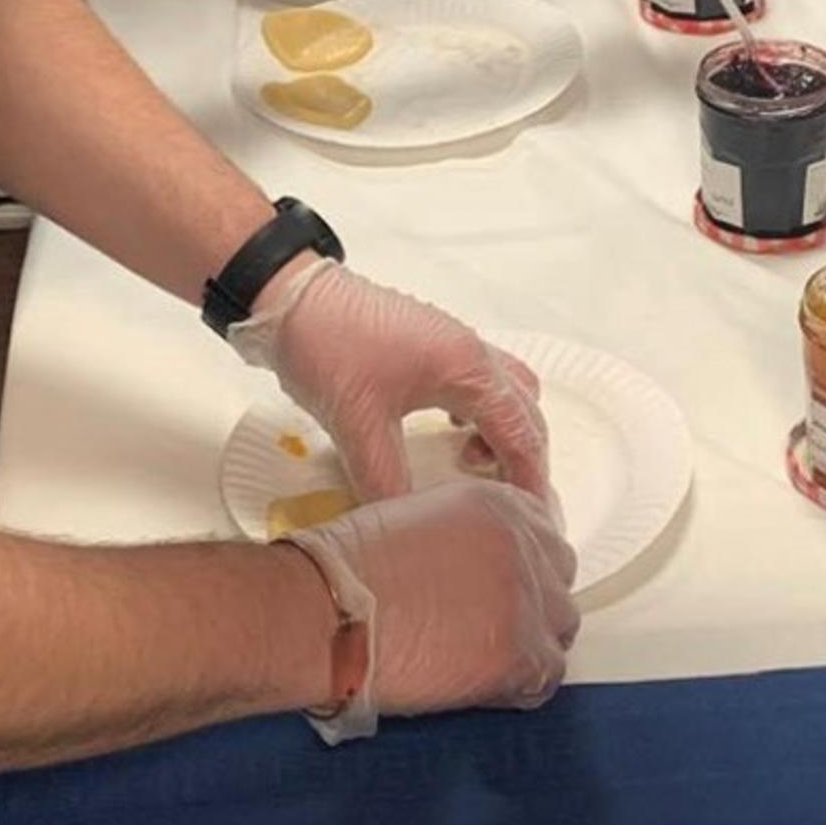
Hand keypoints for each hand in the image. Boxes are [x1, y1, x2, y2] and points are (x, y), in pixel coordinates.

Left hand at [230, 260, 548, 502]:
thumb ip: (387, 484)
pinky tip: (448, 433)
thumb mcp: (358, 426)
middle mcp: (470, 350)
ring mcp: (451, 341)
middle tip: (507, 503)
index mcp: (466, 366)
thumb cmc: (329, 349)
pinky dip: (477, 411)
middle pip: (523, 409)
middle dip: (524, 456)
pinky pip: (475, 380)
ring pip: (503, 390)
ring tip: (471, 466)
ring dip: (501, 428)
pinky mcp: (429, 343)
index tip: (534, 522)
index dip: (531, 479)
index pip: (520, 431)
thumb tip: (405, 528)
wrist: (291, 296)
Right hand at [280, 477, 577, 742]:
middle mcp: (523, 543)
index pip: (544, 534)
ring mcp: (528, 599)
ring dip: (529, 646)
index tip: (503, 589)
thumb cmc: (350, 564)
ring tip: (482, 661)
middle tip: (492, 628)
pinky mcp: (521, 654)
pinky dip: (518, 688)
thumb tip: (471, 574)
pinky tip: (482, 687)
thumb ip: (463, 538)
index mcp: (496, 503)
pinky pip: (545, 679)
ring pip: (559, 630)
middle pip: (558, 580)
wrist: (330, 609)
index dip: (524, 567)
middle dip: (533, 604)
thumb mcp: (418, 519)